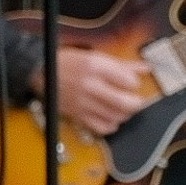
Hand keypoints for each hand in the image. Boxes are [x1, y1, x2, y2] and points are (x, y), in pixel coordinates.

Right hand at [29, 47, 150, 136]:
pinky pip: (101, 127)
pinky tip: (110, 117)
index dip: (134, 84)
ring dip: (124, 114)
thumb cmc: (68, 62)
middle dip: (136, 103)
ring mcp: (83, 102)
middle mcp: (90, 85)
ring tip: (121, 108)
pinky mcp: (77, 115)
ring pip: (116, 116)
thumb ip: (122, 65)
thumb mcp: (95, 56)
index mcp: (96, 66)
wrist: (40, 72)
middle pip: (125, 103)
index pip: (129, 81)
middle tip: (135, 100)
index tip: (131, 84)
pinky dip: (111, 125)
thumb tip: (145, 69)